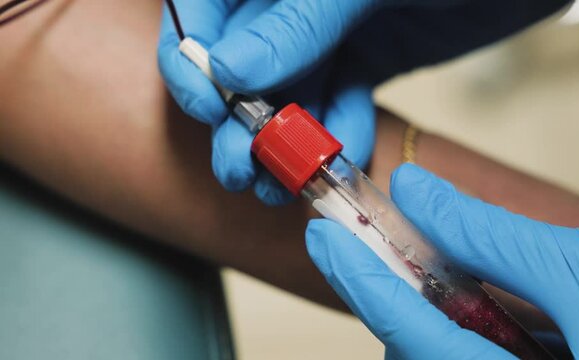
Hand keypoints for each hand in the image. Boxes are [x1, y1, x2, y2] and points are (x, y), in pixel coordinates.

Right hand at [158, 0, 567, 204]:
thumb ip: (301, 19)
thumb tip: (233, 69)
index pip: (205, 5)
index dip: (192, 57)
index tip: (206, 107)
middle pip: (238, 58)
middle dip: (235, 118)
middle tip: (240, 168)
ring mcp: (331, 27)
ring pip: (288, 90)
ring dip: (285, 142)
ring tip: (286, 185)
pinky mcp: (367, 57)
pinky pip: (339, 101)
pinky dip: (339, 133)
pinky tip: (346, 155)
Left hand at [306, 163, 578, 358]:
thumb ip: (495, 236)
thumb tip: (418, 192)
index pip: (412, 333)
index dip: (362, 278)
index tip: (324, 234)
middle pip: (421, 355)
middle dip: (402, 300)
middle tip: (393, 246)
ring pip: (446, 358)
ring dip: (439, 314)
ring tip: (456, 270)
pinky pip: (480, 356)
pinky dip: (473, 328)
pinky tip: (499, 305)